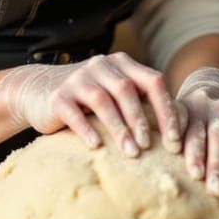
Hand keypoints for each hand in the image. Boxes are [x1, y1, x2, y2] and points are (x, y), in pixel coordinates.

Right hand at [0, 52, 183, 156]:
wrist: (37, 90)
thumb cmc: (87, 99)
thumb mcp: (114, 92)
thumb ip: (140, 102)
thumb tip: (181, 136)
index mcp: (122, 64)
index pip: (153, 81)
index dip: (167, 110)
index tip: (176, 142)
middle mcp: (101, 65)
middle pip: (127, 90)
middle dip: (142, 121)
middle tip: (152, 149)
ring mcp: (78, 79)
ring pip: (103, 100)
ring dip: (119, 128)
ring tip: (131, 154)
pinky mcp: (58, 96)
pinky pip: (75, 112)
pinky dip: (87, 129)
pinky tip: (97, 147)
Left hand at [175, 67, 218, 205]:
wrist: (216, 92)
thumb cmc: (187, 117)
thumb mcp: (176, 115)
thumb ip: (166, 130)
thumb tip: (143, 149)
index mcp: (196, 106)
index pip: (196, 129)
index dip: (196, 151)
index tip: (194, 174)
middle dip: (218, 165)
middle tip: (215, 191)